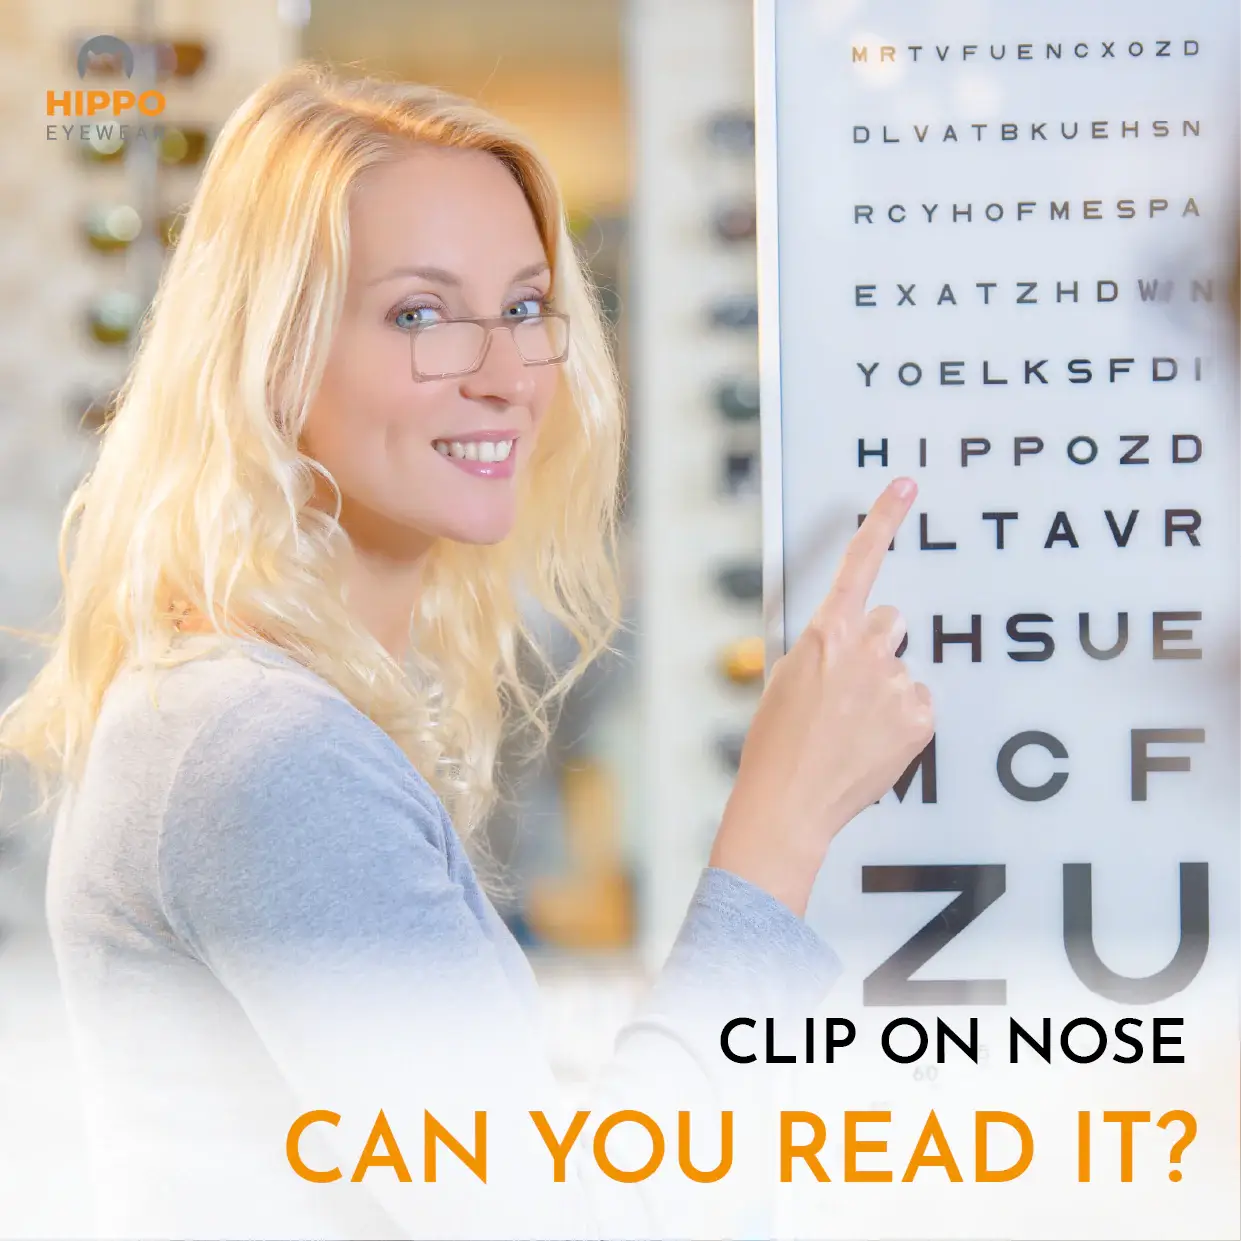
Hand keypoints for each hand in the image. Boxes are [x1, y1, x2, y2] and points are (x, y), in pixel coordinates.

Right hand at [709, 477, 934, 916]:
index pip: (860, 563)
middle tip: (848, 688)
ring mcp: (896, 684)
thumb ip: (822, 651)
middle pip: (890, 622)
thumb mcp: (784, 681)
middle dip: (874, 645)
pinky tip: (872, 743)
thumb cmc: (775, 746)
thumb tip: (843, 647)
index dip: (884, 519)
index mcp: (826, 634)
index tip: (905, 487)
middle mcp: (866, 651)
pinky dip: (901, 720)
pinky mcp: (918, 718)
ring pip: (902, 667)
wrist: (788, 803)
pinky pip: (917, 702)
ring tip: (854, 728)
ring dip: (886, 687)